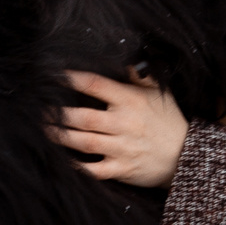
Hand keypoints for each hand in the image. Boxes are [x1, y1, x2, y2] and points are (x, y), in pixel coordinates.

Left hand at [48, 70, 187, 187]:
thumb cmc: (169, 121)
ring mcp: (123, 148)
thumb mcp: (159, 93)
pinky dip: (76, 167)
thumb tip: (121, 54)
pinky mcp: (122, 169)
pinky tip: (59, 160)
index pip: (95, 85)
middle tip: (38, 108)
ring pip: (84, 142)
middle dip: (58, 113)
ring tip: (42, 129)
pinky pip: (94, 170)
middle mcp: (125, 123)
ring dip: (60, 136)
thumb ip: (138, 75)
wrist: (188, 156)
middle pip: (83, 116)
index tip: (52, 75)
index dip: (71, 78)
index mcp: (131, 100)